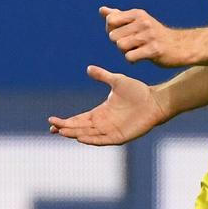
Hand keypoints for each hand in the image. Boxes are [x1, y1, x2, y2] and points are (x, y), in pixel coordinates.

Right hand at [47, 66, 166, 145]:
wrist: (155, 100)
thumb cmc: (138, 91)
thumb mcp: (117, 81)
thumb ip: (102, 76)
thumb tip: (88, 68)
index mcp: (100, 113)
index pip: (79, 119)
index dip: (66, 121)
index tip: (52, 121)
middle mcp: (103, 123)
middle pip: (80, 128)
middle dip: (66, 128)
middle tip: (52, 128)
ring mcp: (111, 131)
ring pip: (88, 135)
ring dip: (75, 134)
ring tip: (62, 132)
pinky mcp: (120, 137)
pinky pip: (102, 140)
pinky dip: (91, 139)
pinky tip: (80, 137)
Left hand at [101, 6, 195, 67]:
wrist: (180, 46)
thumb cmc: (154, 34)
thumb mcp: (138, 21)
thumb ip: (119, 16)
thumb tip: (101, 10)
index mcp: (138, 14)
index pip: (110, 20)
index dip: (111, 30)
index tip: (122, 34)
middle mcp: (143, 22)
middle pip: (113, 36)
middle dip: (119, 43)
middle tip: (131, 45)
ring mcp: (149, 36)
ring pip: (120, 46)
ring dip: (125, 52)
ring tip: (136, 50)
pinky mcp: (154, 50)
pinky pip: (130, 57)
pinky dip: (132, 60)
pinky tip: (140, 57)